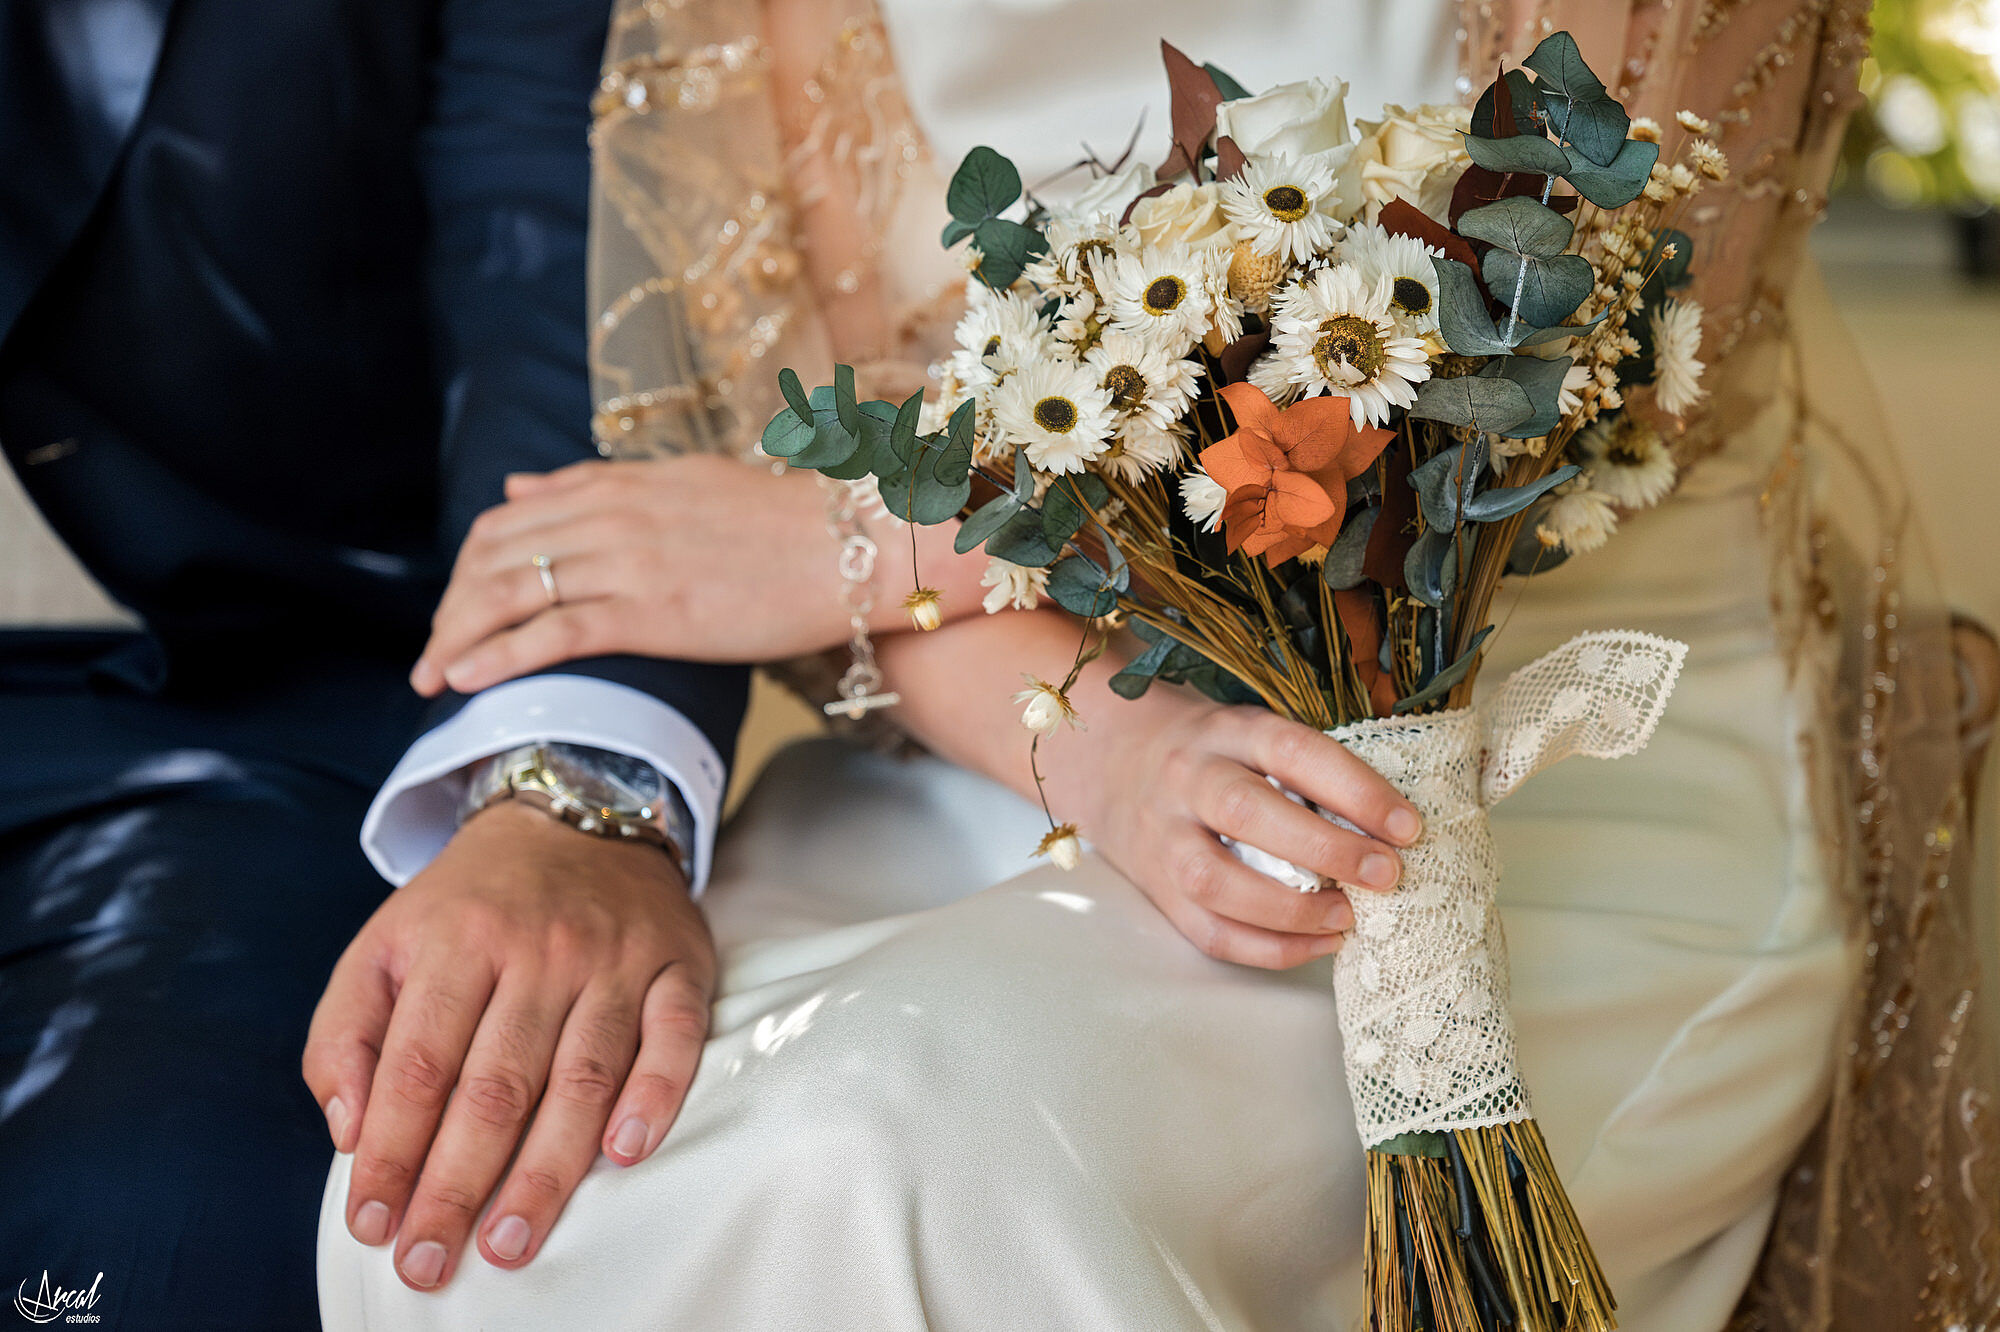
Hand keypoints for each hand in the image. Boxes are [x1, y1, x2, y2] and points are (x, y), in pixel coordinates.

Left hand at [302, 801, 713, 1290]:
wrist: (580, 813)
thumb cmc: (474, 903)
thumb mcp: (386, 943)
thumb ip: (347, 1032)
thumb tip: (351, 1130)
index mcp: (458, 939)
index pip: (417, 1065)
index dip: (392, 1152)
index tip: (372, 1225)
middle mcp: (540, 948)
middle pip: (496, 1084)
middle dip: (456, 1184)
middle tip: (430, 1260)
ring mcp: (616, 958)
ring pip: (583, 1074)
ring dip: (547, 1168)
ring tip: (511, 1241)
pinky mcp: (679, 966)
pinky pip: (675, 1036)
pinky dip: (655, 1094)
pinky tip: (628, 1152)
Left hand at [410, 455, 982, 697]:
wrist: (855, 547)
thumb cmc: (788, 526)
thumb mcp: (682, 484)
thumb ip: (598, 486)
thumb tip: (523, 484)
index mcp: (620, 484)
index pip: (512, 517)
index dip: (471, 564)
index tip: (458, 605)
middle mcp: (612, 515)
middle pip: (495, 556)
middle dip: (451, 606)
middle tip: (434, 652)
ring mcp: (629, 561)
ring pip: (510, 594)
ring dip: (456, 637)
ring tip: (431, 677)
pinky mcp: (651, 611)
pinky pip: (552, 633)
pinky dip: (497, 656)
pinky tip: (467, 680)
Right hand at [1076, 700, 1422, 968]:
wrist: (1113, 762)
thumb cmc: (1212, 753)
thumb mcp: (1252, 733)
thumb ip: (1308, 769)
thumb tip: (1393, 825)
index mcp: (1226, 732)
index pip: (1292, 752)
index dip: (1354, 789)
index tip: (1407, 825)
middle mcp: (1188, 779)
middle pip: (1248, 812)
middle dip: (1326, 849)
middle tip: (1387, 874)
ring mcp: (1165, 837)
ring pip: (1217, 881)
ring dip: (1292, 909)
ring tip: (1347, 916)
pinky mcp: (1157, 888)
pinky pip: (1208, 931)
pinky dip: (1269, 949)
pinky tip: (1317, 943)